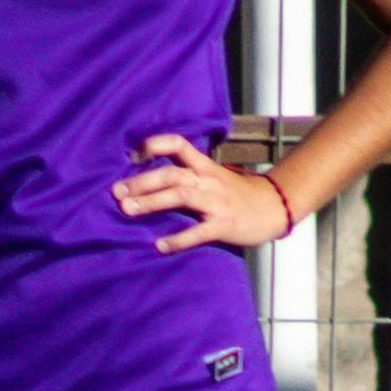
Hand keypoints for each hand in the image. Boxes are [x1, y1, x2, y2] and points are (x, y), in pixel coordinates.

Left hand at [112, 135, 296, 252]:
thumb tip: (151, 180)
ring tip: (127, 209)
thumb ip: (188, 175)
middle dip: (142, 181)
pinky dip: (179, 238)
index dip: (155, 145)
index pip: (179, 144)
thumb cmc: (238, 194)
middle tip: (116, 192)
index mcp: (204, 167)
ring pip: (181, 195)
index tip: (133, 155)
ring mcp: (216, 202)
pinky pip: (199, 231)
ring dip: (152, 202)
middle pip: (171, 173)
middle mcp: (208, 180)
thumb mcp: (214, 177)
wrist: (274, 207)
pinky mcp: (225, 224)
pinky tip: (159, 245)